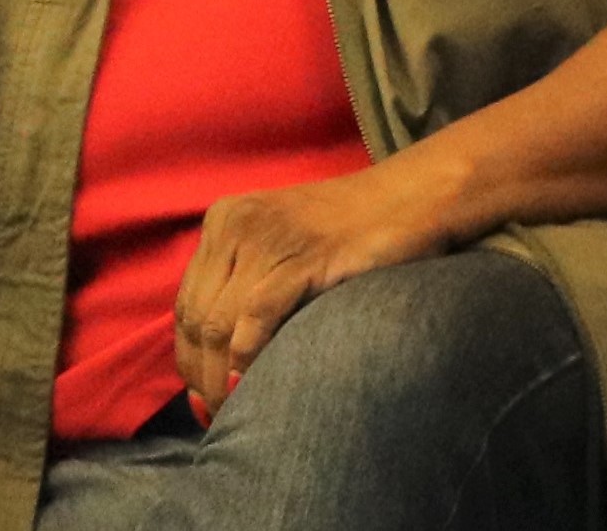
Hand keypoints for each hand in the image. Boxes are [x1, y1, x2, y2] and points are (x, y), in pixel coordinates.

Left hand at [170, 160, 463, 412]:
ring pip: (218, 323)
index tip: (206, 397)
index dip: (189, 359)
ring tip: (240, 409)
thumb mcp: (288, 252)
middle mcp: (236, 223)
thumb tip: (214, 376)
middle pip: (196, 317)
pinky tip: (254, 384)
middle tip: (222, 412)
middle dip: (203, 375)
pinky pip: (255, 317)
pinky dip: (247, 358)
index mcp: (226, 220)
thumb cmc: (361, 233)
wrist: (421, 194)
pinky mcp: (302, 255)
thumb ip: (247, 294)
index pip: (186, 304)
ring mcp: (267, 236)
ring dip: (223, 377)